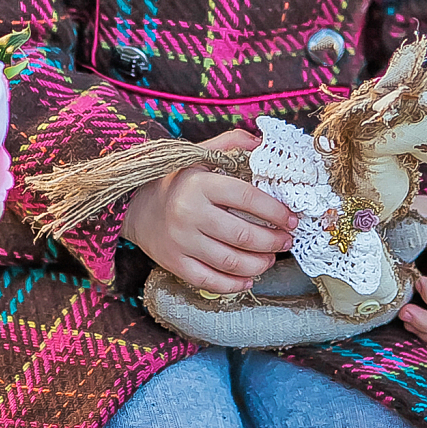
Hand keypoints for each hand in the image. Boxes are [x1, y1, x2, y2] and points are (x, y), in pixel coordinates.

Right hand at [121, 127, 297, 294]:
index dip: (275, 211)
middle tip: (286, 241)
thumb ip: (232, 143)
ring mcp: (181, 241)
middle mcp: (190, 213)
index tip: (291, 219)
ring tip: (270, 258)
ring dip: (258, 264)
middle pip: (242, 235)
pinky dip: (234, 284)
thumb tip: (262, 144)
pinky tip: (248, 278)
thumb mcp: (200, 154)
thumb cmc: (176, 180)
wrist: (135, 205)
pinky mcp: (174, 263)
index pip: (247, 198)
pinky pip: (210, 281)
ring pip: (230, 262)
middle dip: (273, 241)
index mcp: (200, 183)